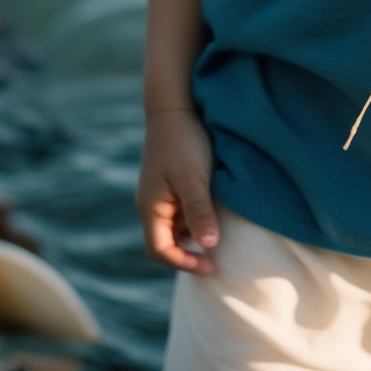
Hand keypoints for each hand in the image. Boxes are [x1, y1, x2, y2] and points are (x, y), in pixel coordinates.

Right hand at [136, 107, 219, 274]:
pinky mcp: (170, 182)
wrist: (175, 105)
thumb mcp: (194, 179)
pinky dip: (196, 216)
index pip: (160, 251)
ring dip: (194, 232)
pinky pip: (181, 210)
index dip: (184, 263)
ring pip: (175, 226)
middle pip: (166, 242)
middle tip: (218, 253)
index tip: (212, 265)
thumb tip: (209, 246)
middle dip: (190, 250)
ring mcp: (159, 193)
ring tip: (220, 229)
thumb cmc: (184, 141)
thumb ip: (200, 212)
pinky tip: (216, 208)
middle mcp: (151, 204)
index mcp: (150, 208)